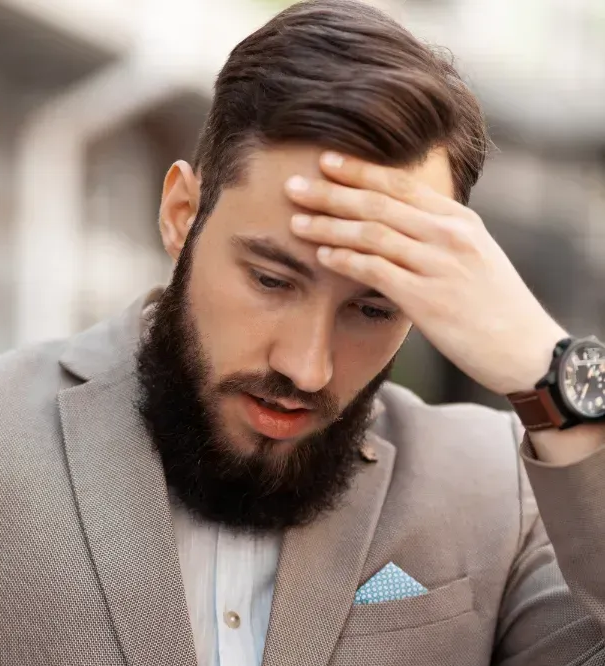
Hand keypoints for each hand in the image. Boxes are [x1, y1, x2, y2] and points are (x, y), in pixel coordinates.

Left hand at [286, 153, 564, 395]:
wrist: (525, 349)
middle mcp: (448, 235)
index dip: (359, 170)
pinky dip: (346, 259)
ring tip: (296, 221)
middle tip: (294, 185)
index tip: (326, 161)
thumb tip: (400, 231)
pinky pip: (376, 271)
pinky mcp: (427, 299)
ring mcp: (438, 265)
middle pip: (378, 203)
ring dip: (329, 225)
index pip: (401, 184)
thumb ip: (439, 239)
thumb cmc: (496, 309)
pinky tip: (322, 255)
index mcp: (459, 219)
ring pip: (372, 233)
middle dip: (331, 192)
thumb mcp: (475, 258)